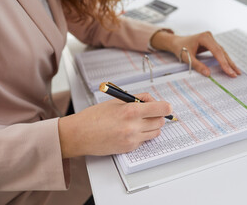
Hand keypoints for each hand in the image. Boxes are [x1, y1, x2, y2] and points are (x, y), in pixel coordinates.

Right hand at [58, 93, 172, 157]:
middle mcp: (134, 126)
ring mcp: (132, 139)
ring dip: (151, 126)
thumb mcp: (116, 101)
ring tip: (138, 121)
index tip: (166, 106)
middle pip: (161, 121)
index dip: (166, 107)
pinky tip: (129, 131)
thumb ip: (136, 99)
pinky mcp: (129, 148)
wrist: (79, 134)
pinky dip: (142, 135)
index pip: (161, 109)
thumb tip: (152, 101)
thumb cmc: (95, 116)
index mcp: (131, 110)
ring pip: (155, 132)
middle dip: (157, 115)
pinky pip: (145, 140)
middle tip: (148, 112)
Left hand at [150, 30, 240, 76]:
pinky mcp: (211, 44)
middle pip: (222, 52)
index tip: (229, 71)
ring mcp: (211, 40)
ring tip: (236, 71)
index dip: (223, 62)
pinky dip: (224, 60)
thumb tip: (208, 74)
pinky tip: (229, 66)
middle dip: (229, 63)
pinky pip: (219, 53)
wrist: (175, 42)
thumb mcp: (187, 58)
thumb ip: (197, 65)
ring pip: (222, 52)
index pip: (217, 51)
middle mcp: (209, 37)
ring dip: (229, 62)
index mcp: (204, 37)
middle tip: (236, 73)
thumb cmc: (180, 48)